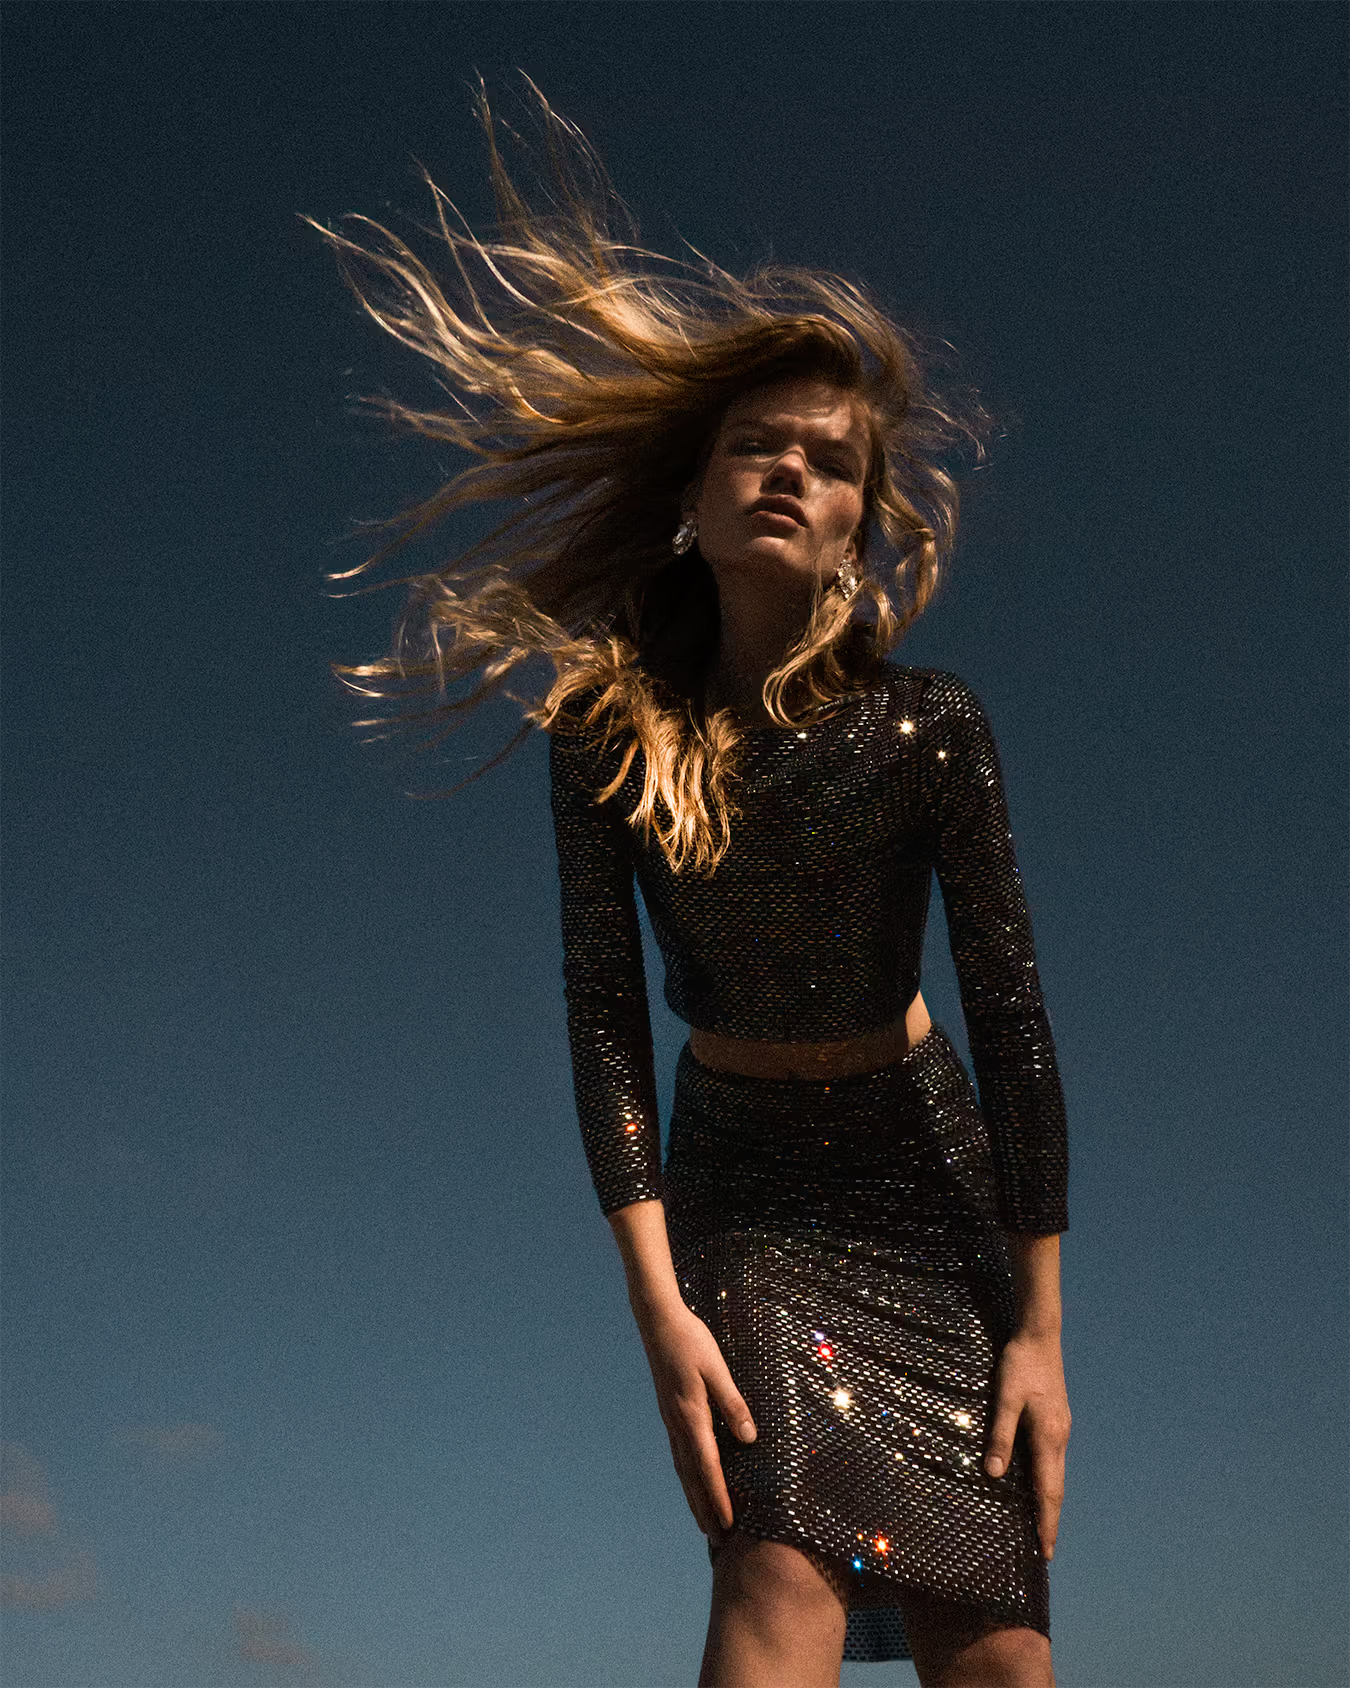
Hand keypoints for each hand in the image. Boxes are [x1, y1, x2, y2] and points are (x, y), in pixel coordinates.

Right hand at [634, 1298, 756, 1544]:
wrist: (658, 1322)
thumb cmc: (691, 1341)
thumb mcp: (717, 1369)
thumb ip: (732, 1403)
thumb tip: (749, 1438)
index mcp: (691, 1415)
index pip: (708, 1467)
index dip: (719, 1497)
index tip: (728, 1524)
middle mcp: (678, 1424)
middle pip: (692, 1477)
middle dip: (705, 1508)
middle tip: (717, 1540)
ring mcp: (671, 1420)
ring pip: (683, 1469)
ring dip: (694, 1497)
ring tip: (705, 1521)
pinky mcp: (670, 1414)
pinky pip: (680, 1454)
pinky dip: (688, 1477)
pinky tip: (694, 1482)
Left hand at [984, 1329, 1070, 1560]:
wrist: (1039, 1336)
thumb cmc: (1020, 1365)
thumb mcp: (1005, 1398)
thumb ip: (1000, 1435)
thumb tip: (994, 1474)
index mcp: (1049, 1437)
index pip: (1049, 1491)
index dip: (1047, 1522)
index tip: (1047, 1551)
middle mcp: (1060, 1438)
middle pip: (1056, 1488)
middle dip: (1050, 1520)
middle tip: (1045, 1550)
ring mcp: (1060, 1429)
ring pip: (1055, 1475)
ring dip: (1049, 1502)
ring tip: (1042, 1526)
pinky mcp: (1055, 1421)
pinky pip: (1052, 1461)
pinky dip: (1047, 1481)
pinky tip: (1038, 1484)